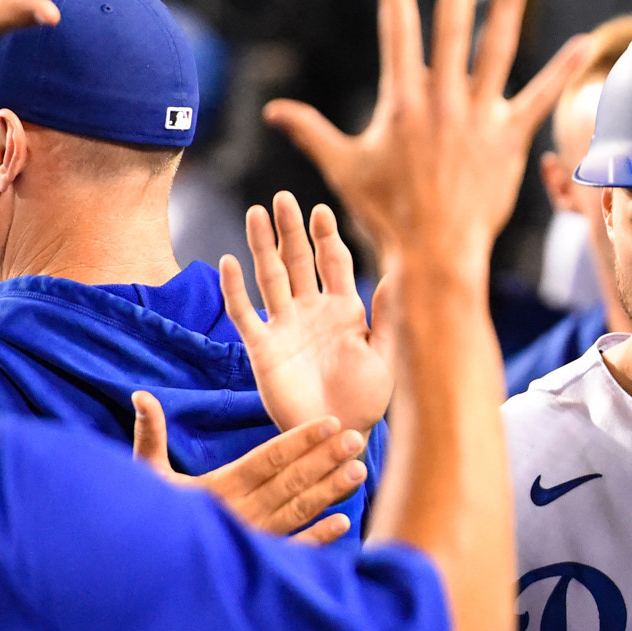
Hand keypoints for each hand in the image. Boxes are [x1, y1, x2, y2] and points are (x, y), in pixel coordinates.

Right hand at [131, 391, 368, 543]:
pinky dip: (317, 538)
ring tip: (359, 472)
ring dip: (330, 492)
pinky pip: (293, 549)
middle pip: (291, 480)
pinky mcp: (258, 560)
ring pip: (298, 510)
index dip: (300, 440)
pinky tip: (343, 523)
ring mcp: (253, 535)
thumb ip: (151, 435)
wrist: (148, 568)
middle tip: (357, 439)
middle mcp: (241, 510)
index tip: (332, 423)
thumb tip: (141, 394)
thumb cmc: (152, 515)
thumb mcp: (149, 474)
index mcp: (221, 486)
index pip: (268, 458)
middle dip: (325, 458)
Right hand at [222, 192, 394, 434]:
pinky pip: (244, 313)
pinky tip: (228, 262)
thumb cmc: (367, 398)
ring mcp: (285, 326)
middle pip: (298, 261)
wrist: (340, 433)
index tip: (321, 209)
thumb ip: (390, 315)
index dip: (327, 237)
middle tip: (284, 198)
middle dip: (291, 230)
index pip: (333, 263)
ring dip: (262, 247)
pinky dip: (234, 290)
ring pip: (270, 277)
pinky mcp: (262, 348)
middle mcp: (312, 311)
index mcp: (345, 310)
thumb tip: (403, 272)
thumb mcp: (386, 354)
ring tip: (256, 213)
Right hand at [263, 0, 589, 272]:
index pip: (398, 33)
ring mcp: (477, 117)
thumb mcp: (342, 167)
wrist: (434, 253)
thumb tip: (273, 111)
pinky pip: (540, 98)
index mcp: (401, 101)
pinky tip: (584, 42)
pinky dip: (562, 70)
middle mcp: (441, 100)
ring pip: (495, 51)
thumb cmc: (386, 214)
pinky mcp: (509, 140)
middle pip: (450, 27)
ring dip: (507, 9)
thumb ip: (310, 130)